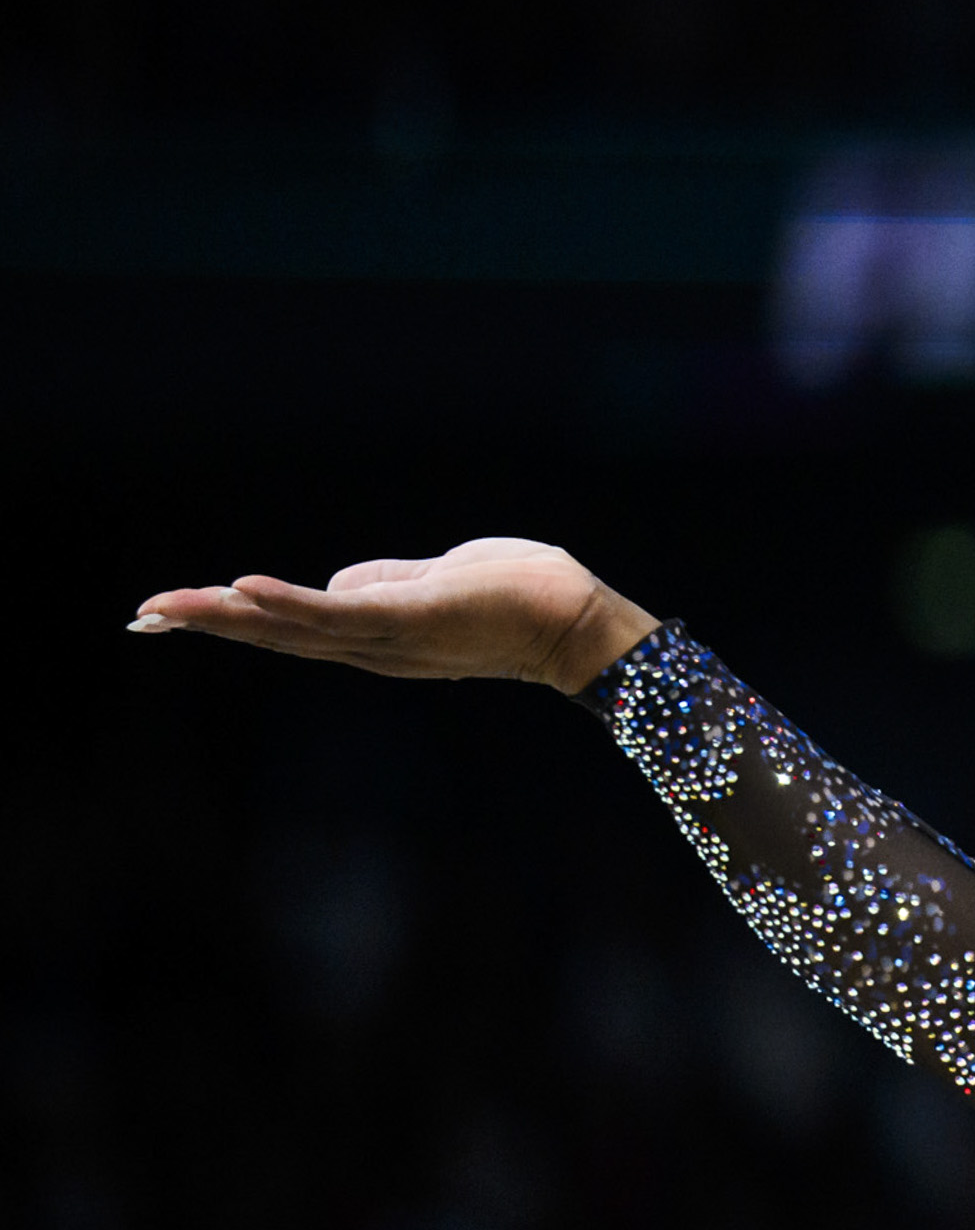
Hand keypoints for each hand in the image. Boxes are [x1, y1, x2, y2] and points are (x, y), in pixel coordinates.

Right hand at [129, 539, 660, 692]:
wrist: (577, 619)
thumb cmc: (517, 595)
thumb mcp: (435, 583)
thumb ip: (383, 584)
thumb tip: (335, 586)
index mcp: (375, 636)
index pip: (290, 628)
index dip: (231, 619)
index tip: (169, 612)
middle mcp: (374, 647)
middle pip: (277, 634)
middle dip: (208, 622)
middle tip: (143, 615)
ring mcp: (390, 636)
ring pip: (295, 628)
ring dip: (229, 615)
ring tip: (170, 605)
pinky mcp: (411, 620)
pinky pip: (339, 615)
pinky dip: (291, 603)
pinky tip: (244, 590)